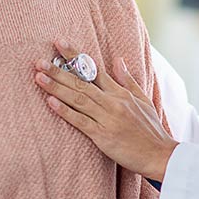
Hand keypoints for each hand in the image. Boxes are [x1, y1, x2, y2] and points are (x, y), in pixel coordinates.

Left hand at [35, 45, 177, 179]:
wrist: (160, 155)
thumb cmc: (151, 129)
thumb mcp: (143, 100)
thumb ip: (128, 80)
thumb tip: (119, 59)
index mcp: (120, 93)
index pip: (94, 69)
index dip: (75, 56)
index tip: (60, 43)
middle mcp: (112, 102)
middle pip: (81, 83)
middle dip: (58, 71)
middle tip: (38, 61)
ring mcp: (107, 118)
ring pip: (78, 99)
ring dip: (57, 87)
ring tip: (39, 77)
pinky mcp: (103, 135)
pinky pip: (81, 121)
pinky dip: (65, 111)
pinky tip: (51, 102)